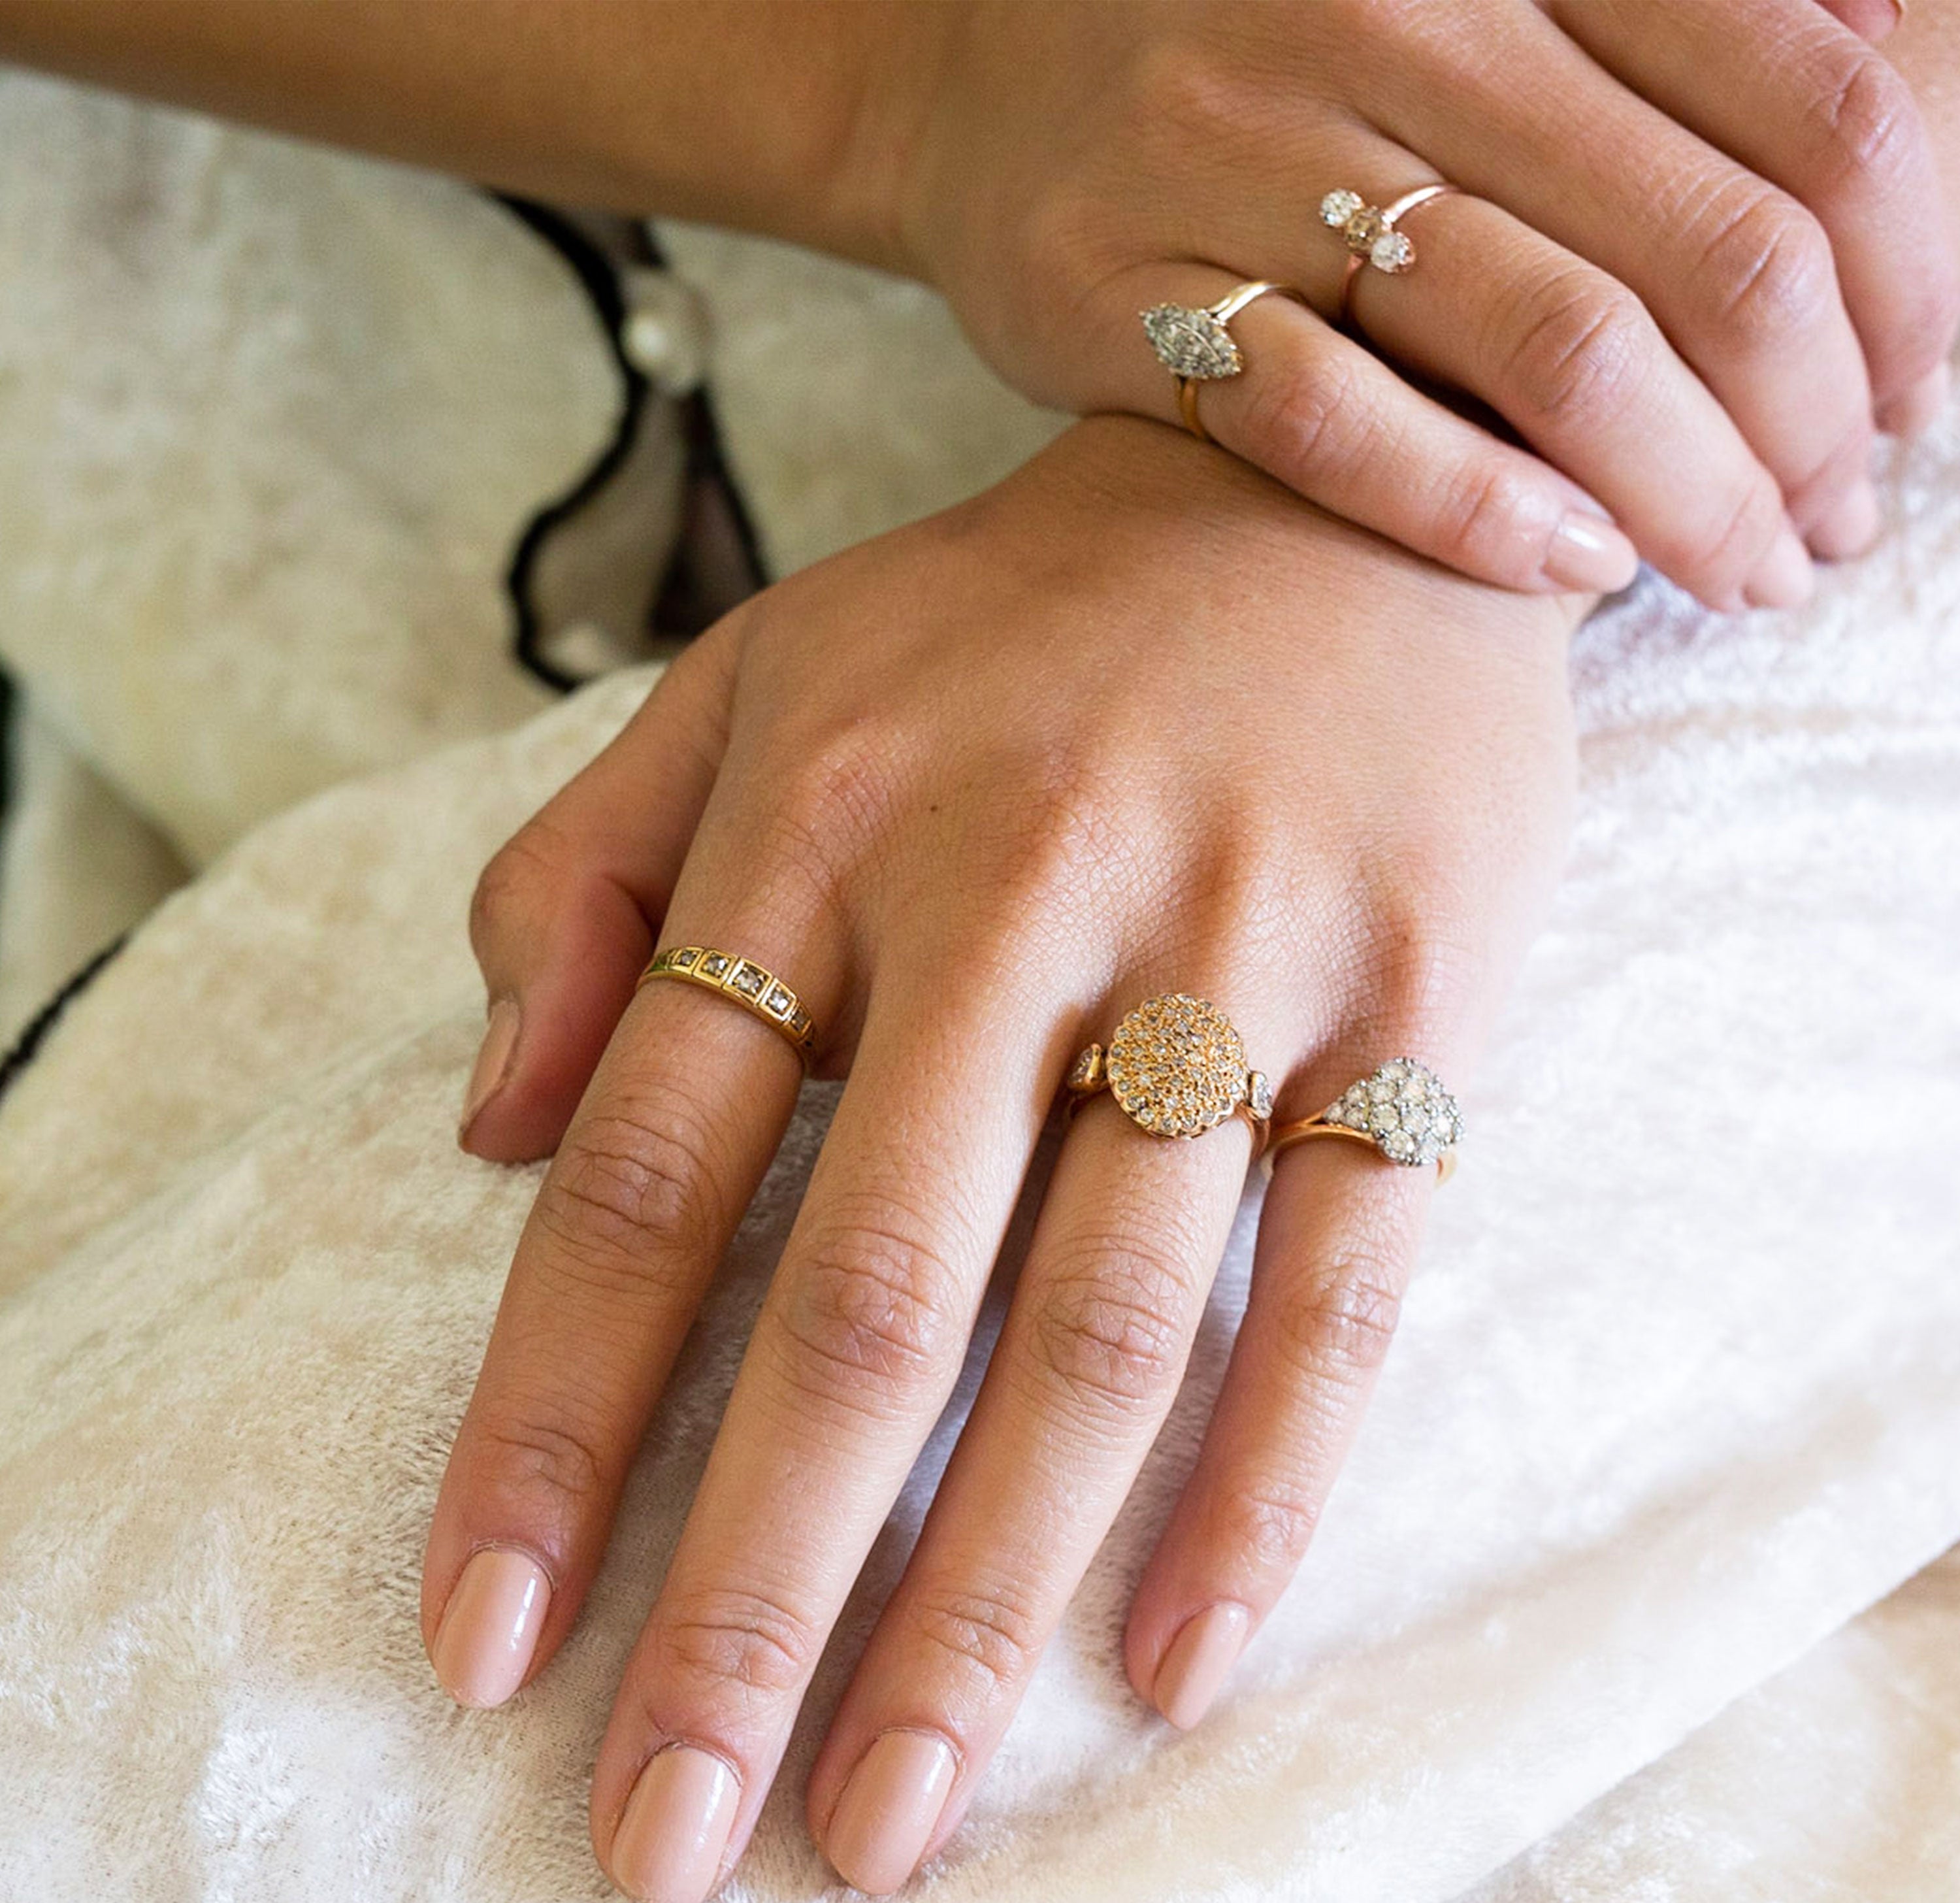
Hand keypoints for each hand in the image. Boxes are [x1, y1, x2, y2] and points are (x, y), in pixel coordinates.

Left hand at [422, 415, 1577, 1902]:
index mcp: (828, 822)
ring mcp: (1234, 953)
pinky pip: (1340, 1274)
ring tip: (894, 1811)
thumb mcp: (755, 676)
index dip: (552, 1425)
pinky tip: (1175, 1657)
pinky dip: (1265, 1478)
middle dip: (751, 1587)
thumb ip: (580, 883)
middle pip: (864, 1300)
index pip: (647, 1175)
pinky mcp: (1414, 999)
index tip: (486, 1642)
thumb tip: (489, 1137)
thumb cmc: (1013, 618)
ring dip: (986, 1597)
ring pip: (1098, 1329)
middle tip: (672, 1836)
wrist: (1332, 478)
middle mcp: (1019, 898)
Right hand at [863, 0, 1956, 606]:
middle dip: (1815, 422)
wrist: (978, 70)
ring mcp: (1247, 162)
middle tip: (1836, 523)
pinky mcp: (1126, 298)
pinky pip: (1328, 421)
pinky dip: (1472, 507)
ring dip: (1687, 492)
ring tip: (1743, 569)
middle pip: (1705, 251)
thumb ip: (1664, 17)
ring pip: (1544, 345)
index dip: (1909, 275)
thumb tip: (1882, 68)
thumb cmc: (1265, 38)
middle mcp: (1395, 23)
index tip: (1917, 394)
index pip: (1811, 106)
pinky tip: (1571, 565)